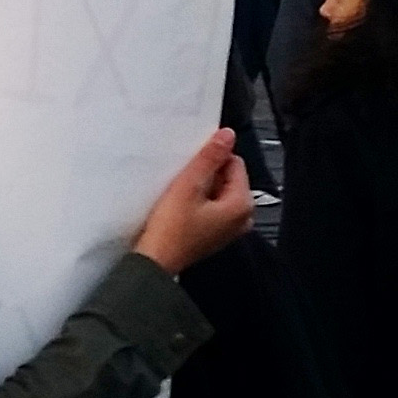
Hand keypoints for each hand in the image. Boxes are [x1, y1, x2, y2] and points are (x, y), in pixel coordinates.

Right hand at [131, 129, 253, 274]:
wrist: (155, 261)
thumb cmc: (171, 228)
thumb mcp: (188, 186)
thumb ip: (209, 158)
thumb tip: (227, 135)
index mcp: (242, 205)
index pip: (234, 163)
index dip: (211, 160)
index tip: (190, 166)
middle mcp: (242, 218)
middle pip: (228, 177)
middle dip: (206, 174)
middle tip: (183, 182)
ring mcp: (229, 228)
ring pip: (218, 191)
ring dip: (200, 187)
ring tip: (179, 194)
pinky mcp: (215, 233)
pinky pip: (211, 206)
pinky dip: (197, 201)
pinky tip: (180, 206)